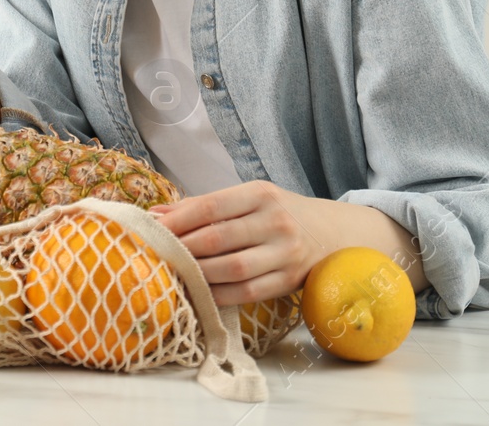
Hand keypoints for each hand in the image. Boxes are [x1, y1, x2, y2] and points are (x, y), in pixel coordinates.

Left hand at [150, 181, 331, 305]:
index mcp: (261, 194)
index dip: (178, 219)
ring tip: (175, 273)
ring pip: (232, 268)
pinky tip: (200, 292)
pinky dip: (219, 294)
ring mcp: (285, 253)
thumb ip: (205, 205)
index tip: (153, 228)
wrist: (335, 234)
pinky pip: (247, 293)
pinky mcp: (290, 281)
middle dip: (183, 248)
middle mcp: (275, 222)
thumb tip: (156, 213)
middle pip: (218, 238)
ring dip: (198, 273)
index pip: (211, 206)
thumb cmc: (281, 213)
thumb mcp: (250, 198)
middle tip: (158, 254)